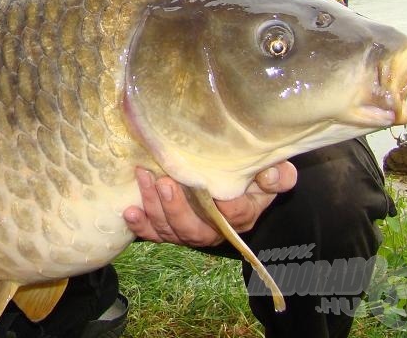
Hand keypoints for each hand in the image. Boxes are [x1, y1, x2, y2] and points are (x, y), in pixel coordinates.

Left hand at [122, 163, 296, 246]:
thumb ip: (277, 175)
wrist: (229, 186)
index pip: (235, 215)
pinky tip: (129, 211)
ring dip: (154, 207)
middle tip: (164, 182)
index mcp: (242, 216)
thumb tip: (274, 172)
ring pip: (171, 231)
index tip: (209, 186)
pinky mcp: (169, 229)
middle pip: (195, 230)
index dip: (224, 207)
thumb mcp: (269, 175)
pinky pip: (154, 234)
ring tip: (144, 178)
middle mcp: (214, 230)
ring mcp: (190, 232)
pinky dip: (140, 225)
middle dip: (176, 208)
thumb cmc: (249, 178)